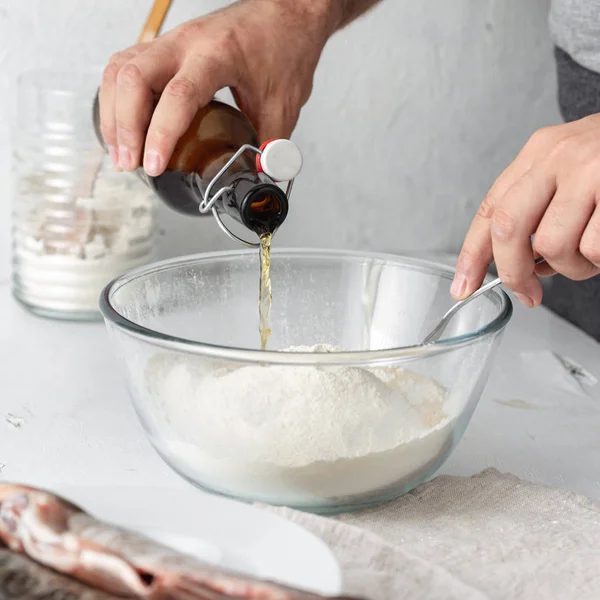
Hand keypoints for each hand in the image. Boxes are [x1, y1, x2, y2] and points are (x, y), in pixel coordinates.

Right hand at [98, 0, 332, 175]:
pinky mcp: (165, 45)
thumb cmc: (285, 47)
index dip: (161, 134)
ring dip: (114, 114)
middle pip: (132, 78)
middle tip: (130, 164)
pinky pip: (125, 66)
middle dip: (124, 127)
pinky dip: (116, 98)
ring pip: (120, 69)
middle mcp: (186, 42)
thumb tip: (257, 177)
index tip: (154, 166)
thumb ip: (270, 144)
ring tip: (122, 153)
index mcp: (218, 54)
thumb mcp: (284, 103)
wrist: (288, 11)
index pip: (178, 95)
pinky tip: (122, 125)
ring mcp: (171, 41)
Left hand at [453, 114, 599, 306]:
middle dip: (514, 272)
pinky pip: (595, 248)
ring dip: (573, 268)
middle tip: (530, 292)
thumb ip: (542, 210)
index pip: (490, 209)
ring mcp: (593, 169)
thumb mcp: (574, 172)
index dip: (472, 254)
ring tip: (594, 255)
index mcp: (540, 152)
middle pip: (508, 228)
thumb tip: (522, 266)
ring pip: (555, 246)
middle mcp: (560, 155)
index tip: (463, 286)